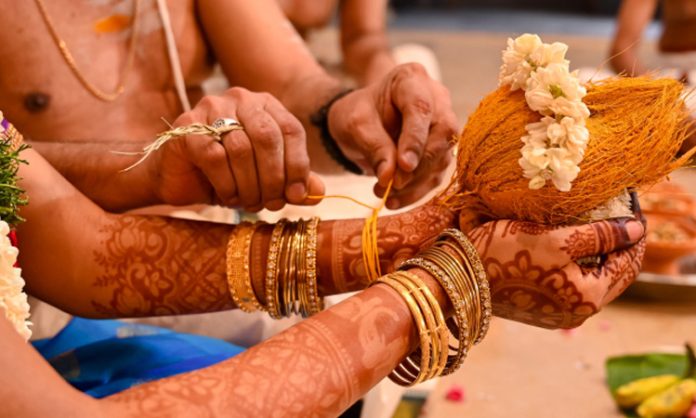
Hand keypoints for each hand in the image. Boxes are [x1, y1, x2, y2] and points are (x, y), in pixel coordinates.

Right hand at [151, 88, 324, 210]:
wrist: (179, 178)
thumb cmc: (229, 175)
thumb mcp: (266, 178)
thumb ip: (293, 181)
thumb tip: (318, 193)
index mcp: (265, 105)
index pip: (291, 130)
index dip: (298, 166)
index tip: (296, 196)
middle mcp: (240, 99)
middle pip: (268, 137)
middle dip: (273, 178)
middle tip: (271, 204)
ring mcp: (211, 109)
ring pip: (242, 148)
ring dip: (249, 185)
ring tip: (249, 202)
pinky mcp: (187, 127)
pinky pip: (215, 157)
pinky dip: (227, 184)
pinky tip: (228, 197)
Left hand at [327, 63, 457, 208]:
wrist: (359, 122)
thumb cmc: (356, 114)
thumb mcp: (355, 125)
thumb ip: (374, 147)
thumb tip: (390, 179)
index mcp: (411, 79)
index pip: (421, 108)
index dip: (415, 139)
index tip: (404, 166)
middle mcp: (436, 99)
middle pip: (442, 133)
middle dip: (419, 165)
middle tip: (393, 185)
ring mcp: (442, 124)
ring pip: (442, 157)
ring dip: (415, 183)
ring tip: (385, 195)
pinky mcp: (441, 150)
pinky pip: (436, 174)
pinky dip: (416, 191)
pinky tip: (394, 201)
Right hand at [467, 216, 645, 328]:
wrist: (460, 276)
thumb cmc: (506, 254)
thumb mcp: (557, 238)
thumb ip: (600, 234)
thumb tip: (636, 229)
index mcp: (588, 298)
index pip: (628, 263)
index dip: (633, 233)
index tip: (631, 206)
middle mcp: (577, 313)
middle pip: (612, 274)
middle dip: (617, 244)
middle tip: (615, 213)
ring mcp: (557, 313)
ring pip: (591, 279)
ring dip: (596, 253)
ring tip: (593, 224)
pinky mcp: (540, 308)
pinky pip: (570, 284)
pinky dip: (576, 263)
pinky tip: (568, 243)